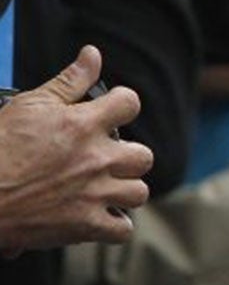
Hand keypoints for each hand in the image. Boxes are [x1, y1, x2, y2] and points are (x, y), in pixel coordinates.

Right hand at [0, 46, 153, 251]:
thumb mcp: (29, 106)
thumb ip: (69, 80)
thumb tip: (93, 54)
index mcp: (84, 125)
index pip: (130, 104)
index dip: (121, 106)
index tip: (109, 114)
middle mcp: (97, 159)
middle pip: (143, 156)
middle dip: (126, 158)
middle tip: (102, 161)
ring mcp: (93, 194)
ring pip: (138, 192)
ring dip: (124, 191)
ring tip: (102, 190)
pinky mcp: (83, 226)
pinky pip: (122, 230)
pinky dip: (114, 227)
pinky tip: (100, 218)